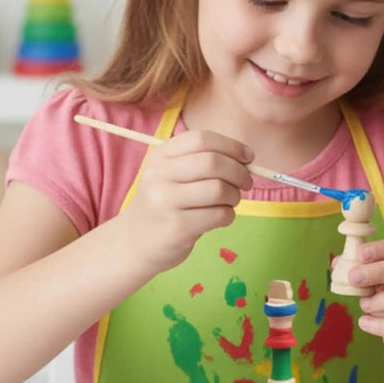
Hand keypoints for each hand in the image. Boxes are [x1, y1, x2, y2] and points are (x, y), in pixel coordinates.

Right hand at [120, 129, 253, 273]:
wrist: (135, 243)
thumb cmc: (165, 205)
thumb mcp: (171, 175)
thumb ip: (202, 162)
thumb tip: (246, 158)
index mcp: (160, 156)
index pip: (201, 139)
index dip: (231, 146)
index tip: (248, 157)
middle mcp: (158, 175)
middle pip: (213, 162)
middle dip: (239, 172)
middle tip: (247, 183)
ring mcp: (165, 202)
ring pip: (218, 190)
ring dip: (234, 196)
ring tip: (231, 202)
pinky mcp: (176, 227)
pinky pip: (218, 215)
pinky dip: (228, 216)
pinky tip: (221, 218)